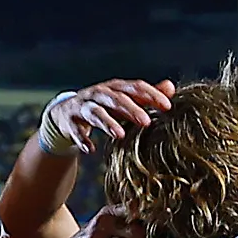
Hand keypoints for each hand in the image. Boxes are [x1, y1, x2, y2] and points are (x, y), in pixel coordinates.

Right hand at [44, 79, 175, 155]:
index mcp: (115, 87)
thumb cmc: (102, 107)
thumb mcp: (123, 100)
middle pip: (115, 98)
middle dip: (131, 109)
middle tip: (146, 122)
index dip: (151, 95)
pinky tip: (91, 150)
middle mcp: (98, 93)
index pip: (135, 87)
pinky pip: (76, 130)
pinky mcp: (70, 121)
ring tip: (120, 135)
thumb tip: (171, 87)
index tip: (167, 106)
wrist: (66, 112)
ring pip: (95, 112)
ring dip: (107, 122)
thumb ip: (145, 95)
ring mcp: (83, 106)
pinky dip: (82, 139)